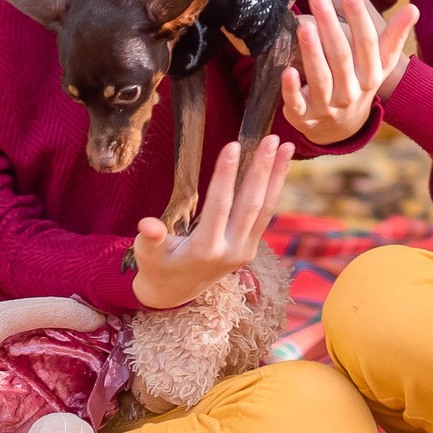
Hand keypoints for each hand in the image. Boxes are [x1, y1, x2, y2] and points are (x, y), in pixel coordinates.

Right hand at [129, 136, 290, 309]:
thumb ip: (150, 238)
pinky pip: (266, 214)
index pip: (219, 206)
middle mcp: (231, 251)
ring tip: (286, 146)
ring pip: (265, 209)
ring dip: (277, 176)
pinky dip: (274, 188)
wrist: (175, 293)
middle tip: (270, 139)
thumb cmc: (157, 266)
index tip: (232, 146)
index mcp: (204, 250)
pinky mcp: (251, 247)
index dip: (226, 175)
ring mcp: (245, 250)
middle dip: (262, 170)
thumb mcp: (147, 254)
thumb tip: (146, 224)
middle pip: (250, 205)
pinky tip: (280, 166)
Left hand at [279, 0, 419, 141]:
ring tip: (303, 24)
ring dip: (312, 51)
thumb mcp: (379, 65)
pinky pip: (296, 103)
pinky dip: (291, 88)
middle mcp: (351, 91)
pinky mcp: (303, 116)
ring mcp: (327, 105)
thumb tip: (414, 8)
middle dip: (331, 25)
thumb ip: (394, 36)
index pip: (367, 42)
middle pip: (342, 56)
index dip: (358, 16)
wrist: (341, 130)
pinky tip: (287, 70)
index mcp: (371, 75)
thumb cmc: (359, 83)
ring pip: (320, 77)